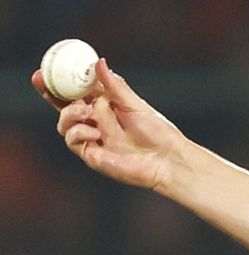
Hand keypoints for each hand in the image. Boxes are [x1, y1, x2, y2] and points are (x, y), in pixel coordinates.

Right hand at [32, 58, 184, 190]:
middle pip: (63, 106)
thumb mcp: (134, 104)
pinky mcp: (92, 154)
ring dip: (69, 113)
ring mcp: (92, 137)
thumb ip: (115, 86)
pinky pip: (73, 141)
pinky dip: (78, 132)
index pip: (76, 91)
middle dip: (49, 93)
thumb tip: (99, 62)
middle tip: (42, 80)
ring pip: (64, 123)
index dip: (59, 81)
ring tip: (87, 111)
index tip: (45, 69)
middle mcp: (95, 120)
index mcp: (104, 105)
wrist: (167, 160)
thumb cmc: (157, 132)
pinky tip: (95, 132)